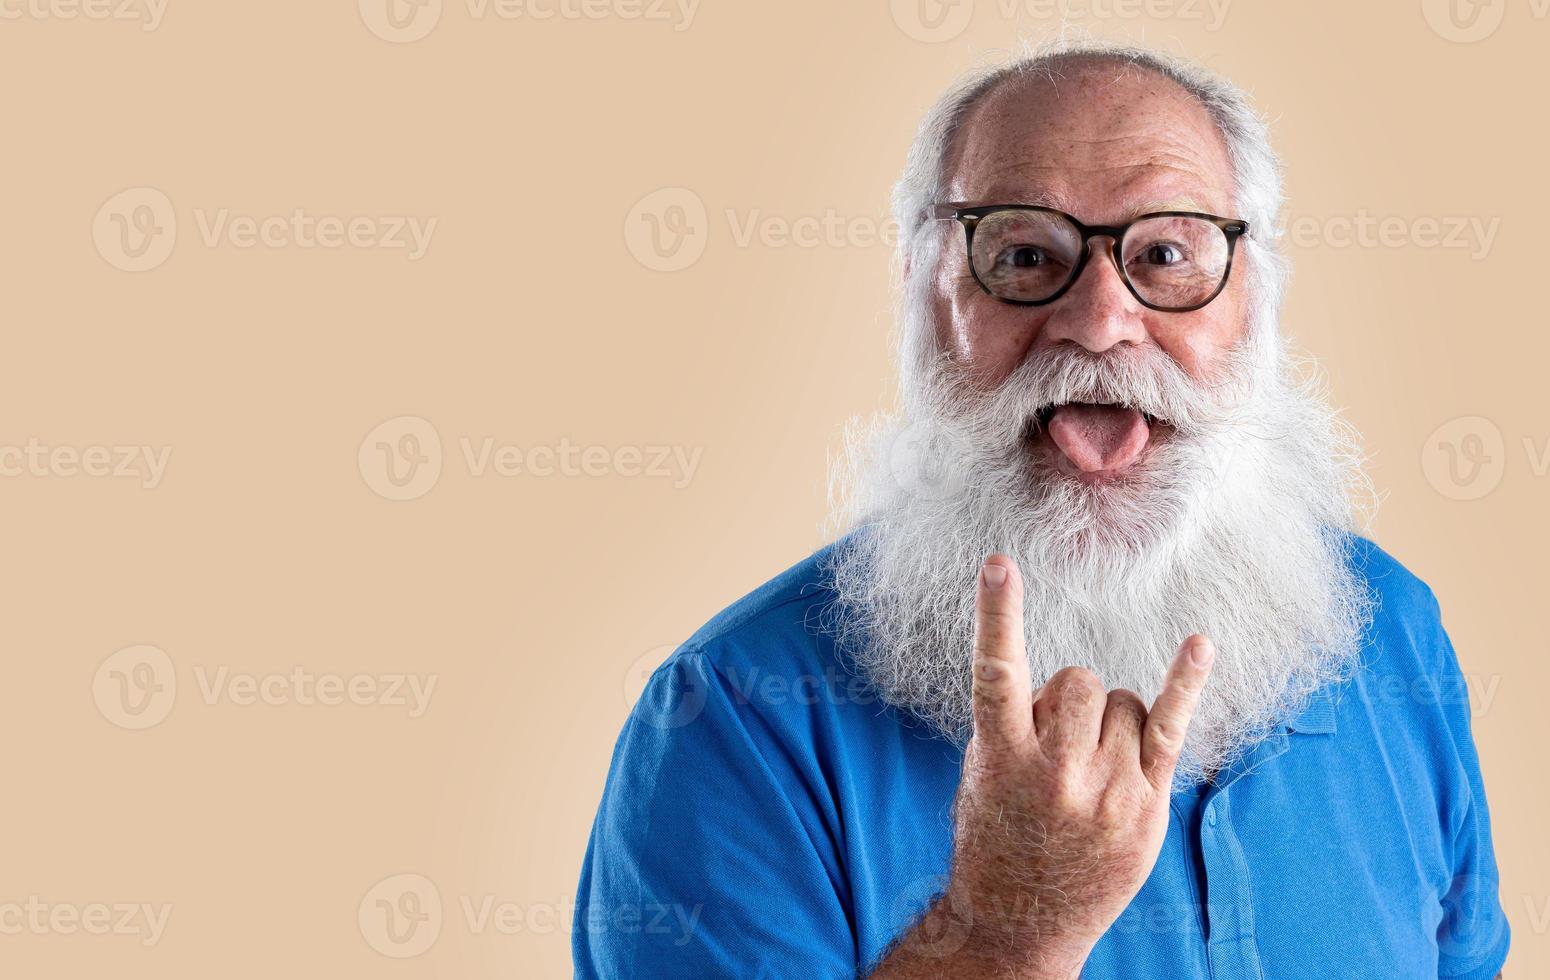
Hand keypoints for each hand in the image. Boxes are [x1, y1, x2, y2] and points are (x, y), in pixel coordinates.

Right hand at [940, 554, 1214, 974]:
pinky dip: (1185, 682)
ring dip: (1104, 722)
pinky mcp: (1145, 804)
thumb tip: (1068, 688)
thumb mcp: (985, 775)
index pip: (996, 674)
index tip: (998, 563)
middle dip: (1068, 698)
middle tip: (1054, 746)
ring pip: (1120, 701)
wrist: (1019, 921)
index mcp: (1001, 758)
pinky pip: (1170, 726)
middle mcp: (1056, 772)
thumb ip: (1018, 724)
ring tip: (1083, 774)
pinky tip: (1199, 645)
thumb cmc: (996, 835)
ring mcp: (1107, 790)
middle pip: (1079, 679)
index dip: (996, 615)